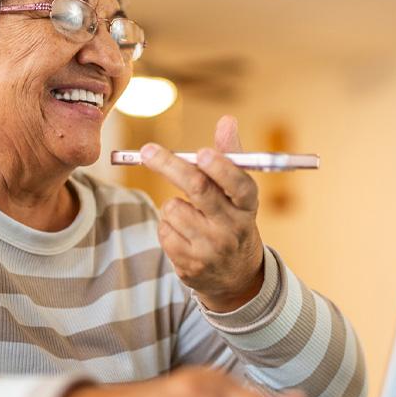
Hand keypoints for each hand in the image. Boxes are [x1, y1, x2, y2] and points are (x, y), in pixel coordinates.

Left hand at [141, 116, 264, 311]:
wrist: (235, 276)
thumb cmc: (232, 219)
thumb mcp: (239, 193)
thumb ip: (230, 156)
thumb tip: (227, 119)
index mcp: (248, 205)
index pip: (239, 184)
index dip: (221, 168)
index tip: (202, 153)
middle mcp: (233, 228)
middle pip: (198, 189)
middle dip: (169, 165)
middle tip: (147, 151)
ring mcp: (211, 249)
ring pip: (173, 208)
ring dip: (172, 204)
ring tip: (189, 214)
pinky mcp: (191, 266)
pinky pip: (164, 230)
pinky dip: (167, 225)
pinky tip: (183, 233)